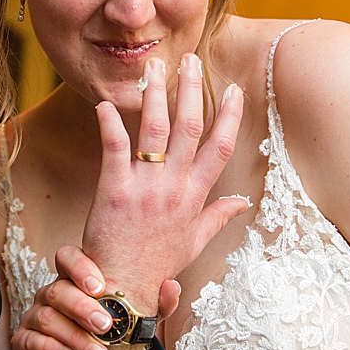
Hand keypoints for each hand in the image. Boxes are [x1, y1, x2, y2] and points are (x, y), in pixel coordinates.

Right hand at [12, 245, 182, 349]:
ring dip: (74, 336)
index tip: (99, 286)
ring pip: (47, 317)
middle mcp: (53, 294)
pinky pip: (29, 341)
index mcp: (75, 281)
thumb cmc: (110, 335)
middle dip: (82, 308)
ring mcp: (36, 316)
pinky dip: (50, 349)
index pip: (67, 257)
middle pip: (58, 290)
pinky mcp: (24, 341)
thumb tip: (171, 286)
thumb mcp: (136, 320)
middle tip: (105, 326)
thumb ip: (155, 304)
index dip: (79, 267)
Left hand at [80, 53, 245, 316]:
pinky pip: (114, 149)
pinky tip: (105, 103)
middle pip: (189, 128)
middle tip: (190, 60)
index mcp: (195, 196)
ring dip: (155, 95)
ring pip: (155, 130)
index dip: (230, 116)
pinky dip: (110, 124)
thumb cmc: (157, 265)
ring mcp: (146, 188)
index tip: (235, 90)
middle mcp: (174, 188)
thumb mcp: (195, 242)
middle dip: (191, 90)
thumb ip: (219, 217)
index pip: (220, 147)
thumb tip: (244, 203)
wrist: (124, 289)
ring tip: (153, 67)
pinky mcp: (115, 192)